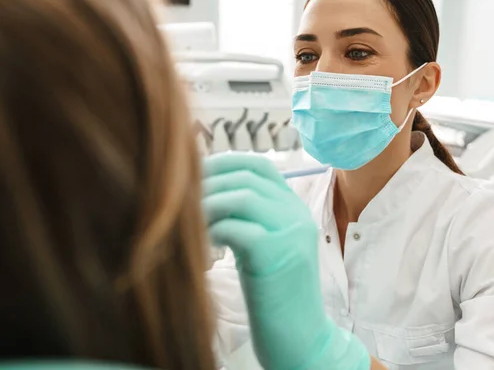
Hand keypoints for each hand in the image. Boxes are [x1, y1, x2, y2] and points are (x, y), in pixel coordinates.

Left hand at [203, 153, 369, 369]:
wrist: (303, 339)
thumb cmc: (274, 295)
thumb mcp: (264, 247)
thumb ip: (247, 218)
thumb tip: (205, 192)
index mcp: (295, 209)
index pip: (260, 165)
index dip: (224, 163)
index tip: (195, 175)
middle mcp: (297, 215)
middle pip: (247, 177)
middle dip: (208, 183)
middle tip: (181, 201)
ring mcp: (291, 234)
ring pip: (242, 197)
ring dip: (207, 206)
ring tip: (191, 225)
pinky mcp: (278, 256)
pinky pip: (237, 228)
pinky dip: (212, 232)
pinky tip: (204, 248)